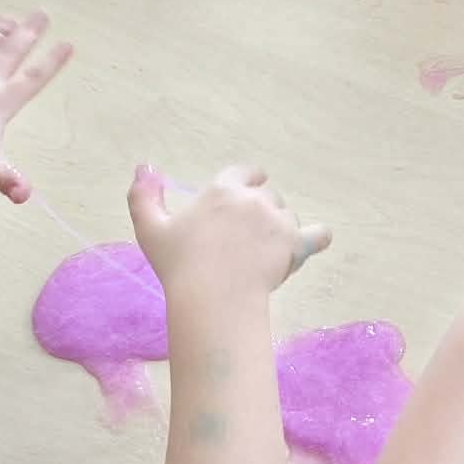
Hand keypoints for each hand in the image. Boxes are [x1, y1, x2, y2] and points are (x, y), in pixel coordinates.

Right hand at [128, 164, 330, 298]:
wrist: (211, 296)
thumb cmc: (179, 265)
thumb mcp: (150, 228)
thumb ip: (144, 196)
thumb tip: (145, 167)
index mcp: (223, 190)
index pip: (245, 173)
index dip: (249, 180)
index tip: (249, 188)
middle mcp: (254, 199)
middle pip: (268, 196)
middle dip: (261, 211)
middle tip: (247, 237)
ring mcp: (278, 220)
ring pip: (289, 216)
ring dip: (281, 228)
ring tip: (264, 253)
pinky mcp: (296, 243)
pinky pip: (319, 234)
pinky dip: (316, 238)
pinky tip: (311, 242)